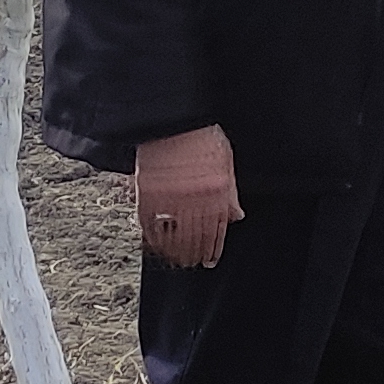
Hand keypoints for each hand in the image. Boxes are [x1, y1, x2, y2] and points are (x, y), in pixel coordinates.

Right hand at [134, 124, 240, 267]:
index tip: (211, 259)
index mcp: (215, 191)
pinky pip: (150, 222)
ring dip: (177, 250)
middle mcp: (193, 197)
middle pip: (196, 235)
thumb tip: (236, 216)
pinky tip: (157, 244)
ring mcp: (169, 196)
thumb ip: (231, 191)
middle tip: (195, 263)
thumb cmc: (203, 135)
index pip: (216, 229)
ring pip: (173, 233)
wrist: (174, 119)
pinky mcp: (148, 192)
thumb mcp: (226, 161)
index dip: (214, 248)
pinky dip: (153, 236)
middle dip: (197, 253)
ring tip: (178, 260)